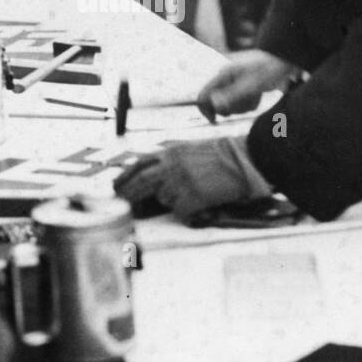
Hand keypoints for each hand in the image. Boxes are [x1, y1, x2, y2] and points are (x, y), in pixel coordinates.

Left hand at [115, 136, 271, 221]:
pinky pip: (180, 211)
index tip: (116, 185)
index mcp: (171, 151)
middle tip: (123, 203)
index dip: (125, 176)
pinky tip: (200, 204)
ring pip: (164, 199)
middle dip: (129, 194)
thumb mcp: (192, 149)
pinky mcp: (193, 197)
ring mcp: (182, 181)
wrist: (244, 159)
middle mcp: (172, 165)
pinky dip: (188, 212)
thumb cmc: (223, 155)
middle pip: (141, 183)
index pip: (139, 164)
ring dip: (173, 201)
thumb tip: (154, 177)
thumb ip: (171, 160)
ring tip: (192, 195)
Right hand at [197, 50, 293, 119]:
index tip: (215, 122)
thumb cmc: (267, 70)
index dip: (206, 110)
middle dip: (232, 108)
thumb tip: (214, 104)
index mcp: (222, 75)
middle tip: (246, 103)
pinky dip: (249, 103)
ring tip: (256, 96)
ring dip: (243, 106)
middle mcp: (225, 79)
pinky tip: (258, 95)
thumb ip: (232, 95)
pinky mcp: (242, 88)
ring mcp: (234, 83)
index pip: (204, 95)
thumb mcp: (251, 85)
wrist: (283, 61)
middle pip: (217, 103)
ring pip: (230, 105)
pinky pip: (240, 103)